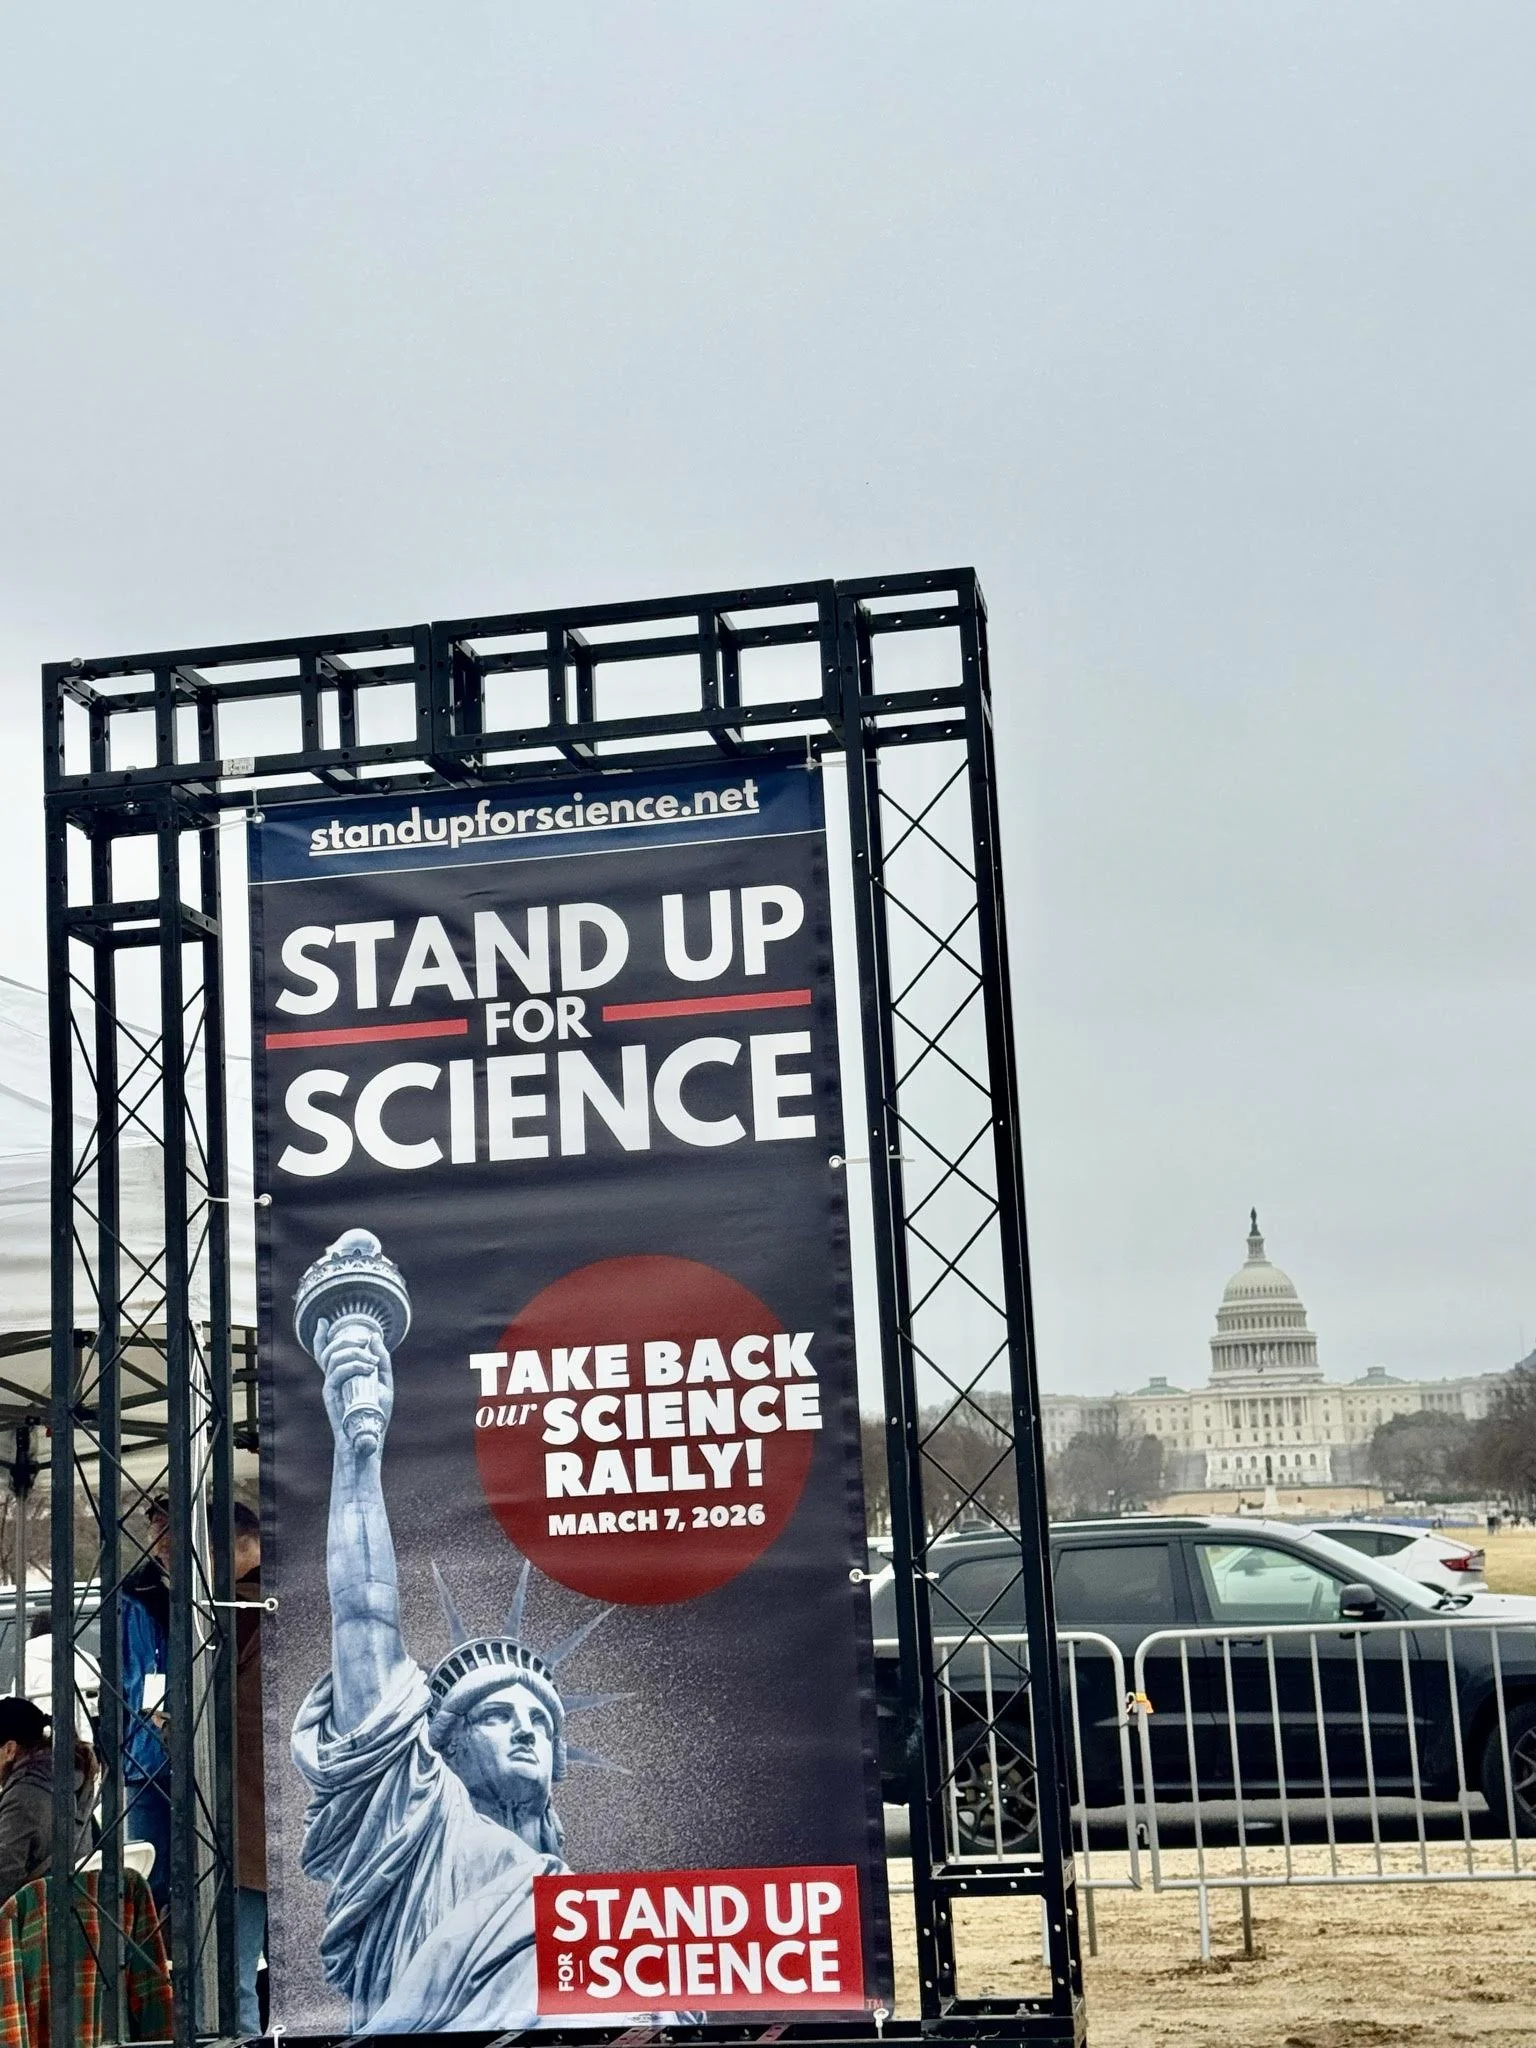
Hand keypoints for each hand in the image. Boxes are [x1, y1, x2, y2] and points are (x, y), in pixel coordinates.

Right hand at [316, 1315, 394, 1452]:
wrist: (369, 1437)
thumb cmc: (375, 1412)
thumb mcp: (383, 1382)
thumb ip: (381, 1360)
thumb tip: (375, 1336)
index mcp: (343, 1375)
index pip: (326, 1353)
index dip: (321, 1336)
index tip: (323, 1321)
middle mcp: (333, 1378)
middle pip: (329, 1350)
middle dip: (345, 1339)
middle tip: (364, 1340)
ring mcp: (331, 1386)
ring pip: (333, 1358)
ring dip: (353, 1352)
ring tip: (371, 1360)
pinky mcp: (331, 1394)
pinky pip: (337, 1373)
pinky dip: (352, 1365)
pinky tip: (367, 1367)